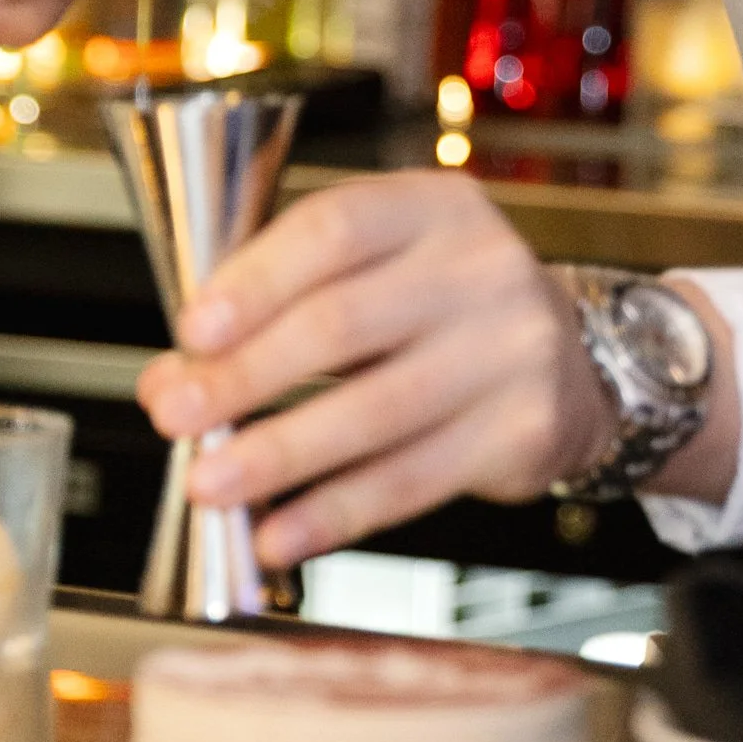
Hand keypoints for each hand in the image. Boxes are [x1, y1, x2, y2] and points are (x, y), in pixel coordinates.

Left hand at [139, 174, 617, 561]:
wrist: (572, 367)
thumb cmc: (439, 315)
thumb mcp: (368, 282)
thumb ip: (271, 317)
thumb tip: (170, 383)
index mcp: (433, 208)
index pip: (334, 229)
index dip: (256, 280)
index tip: (191, 331)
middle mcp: (483, 267)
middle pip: (343, 324)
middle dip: (246, 377)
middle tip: (177, 417)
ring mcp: (512, 350)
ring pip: (373, 412)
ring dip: (278, 455)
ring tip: (209, 485)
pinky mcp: (523, 432)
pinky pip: (410, 481)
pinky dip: (333, 513)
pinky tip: (278, 533)